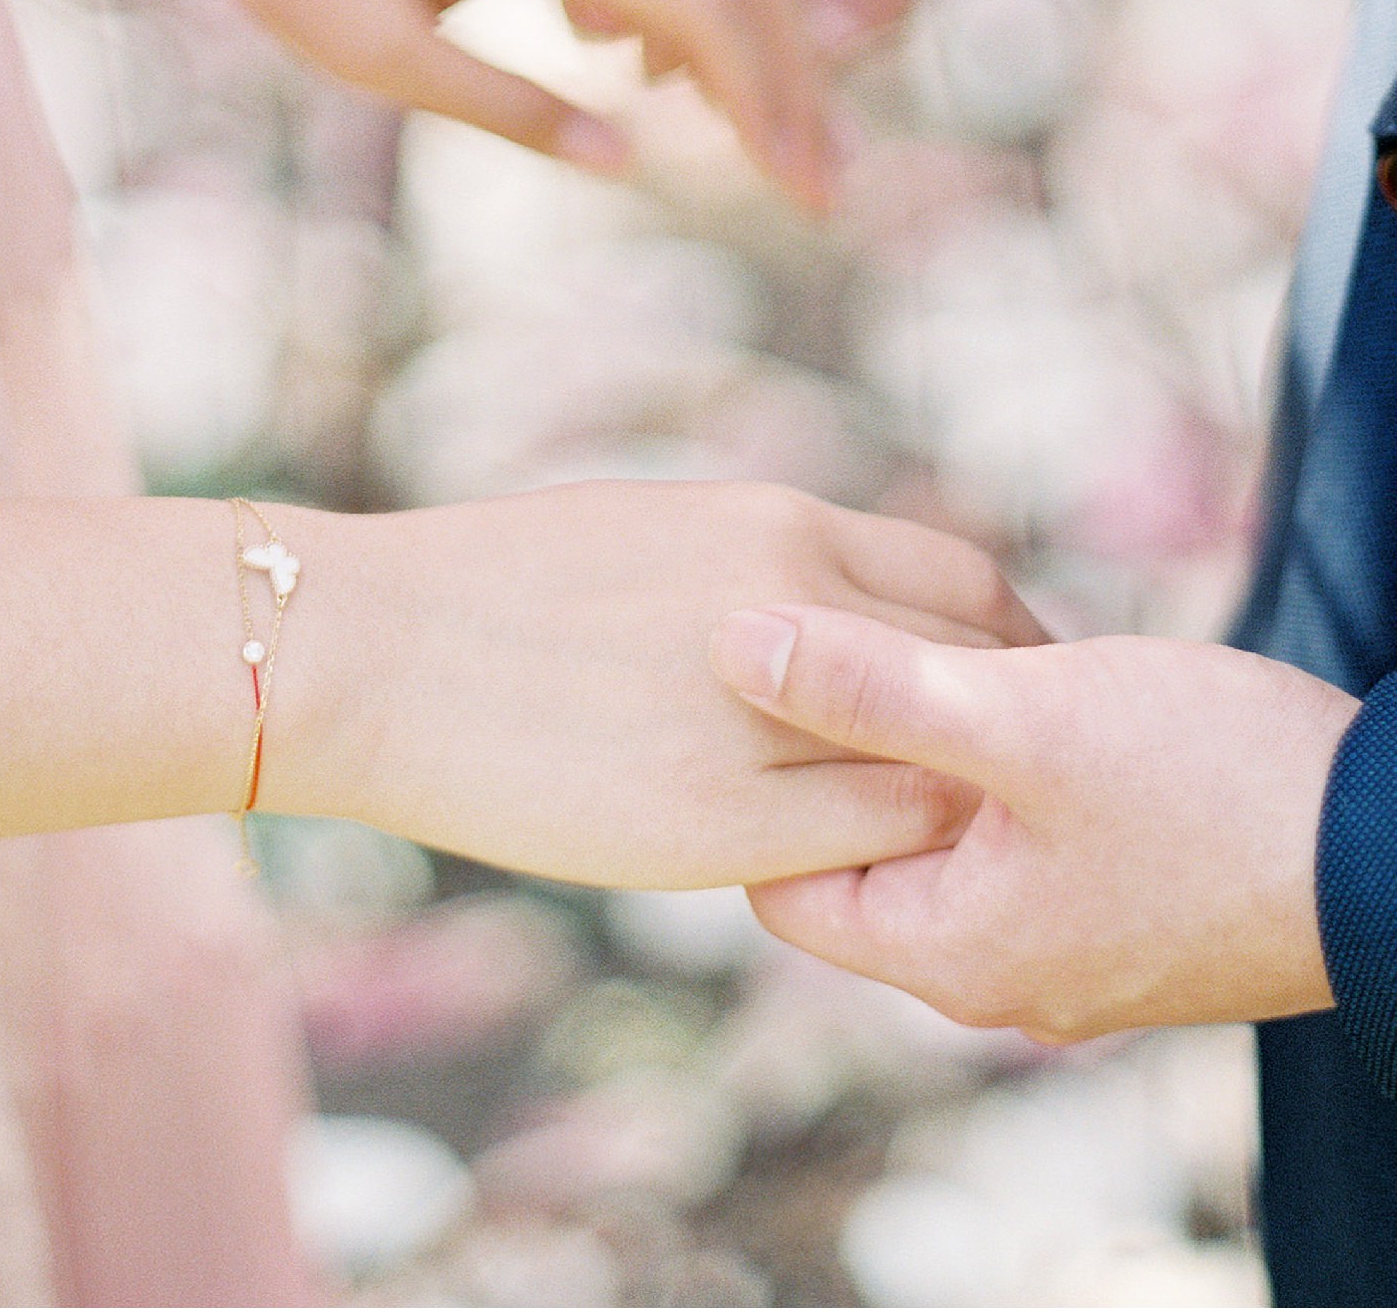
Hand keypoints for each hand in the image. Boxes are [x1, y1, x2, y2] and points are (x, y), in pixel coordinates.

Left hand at [153, 0, 834, 203]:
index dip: (766, 97)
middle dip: (801, 76)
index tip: (795, 190)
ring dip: (779, 31)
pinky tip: (716, 67)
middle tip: (825, 188)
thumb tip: (626, 156)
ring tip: (794, 139)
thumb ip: (504, 103)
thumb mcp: (371, 47)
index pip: (708, 2)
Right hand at [258, 483, 1047, 889]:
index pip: (962, 581)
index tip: (1012, 679)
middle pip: (971, 673)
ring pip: (932, 770)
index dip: (1005, 637)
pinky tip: (858, 872)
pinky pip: (858, 849)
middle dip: (1002, 724)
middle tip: (1008, 776)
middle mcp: (794, 609)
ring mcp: (761, 720)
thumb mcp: (665, 531)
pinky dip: (879, 859)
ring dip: (952, 802)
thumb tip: (844, 602)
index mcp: (779, 524)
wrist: (384, 649)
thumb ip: (771, 566)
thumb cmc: (506, 584)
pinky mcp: (716, 824)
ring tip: (949, 837)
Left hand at [709, 609, 1357, 1035]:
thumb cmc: (1210, 788)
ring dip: (944, 745)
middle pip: (870, 857)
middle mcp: (1004, 977)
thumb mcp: (1022, 715)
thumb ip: (870, 685)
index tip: (772, 673)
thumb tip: (730, 645)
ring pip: (956, 837)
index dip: (767, 774)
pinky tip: (1035, 682)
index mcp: (953, 955)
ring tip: (950, 646)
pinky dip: (1013, 765)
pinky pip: (1029, 836)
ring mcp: (1075, 948)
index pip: (785, 885)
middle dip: (856, 749)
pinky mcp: (1134, 905)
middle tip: (851, 636)